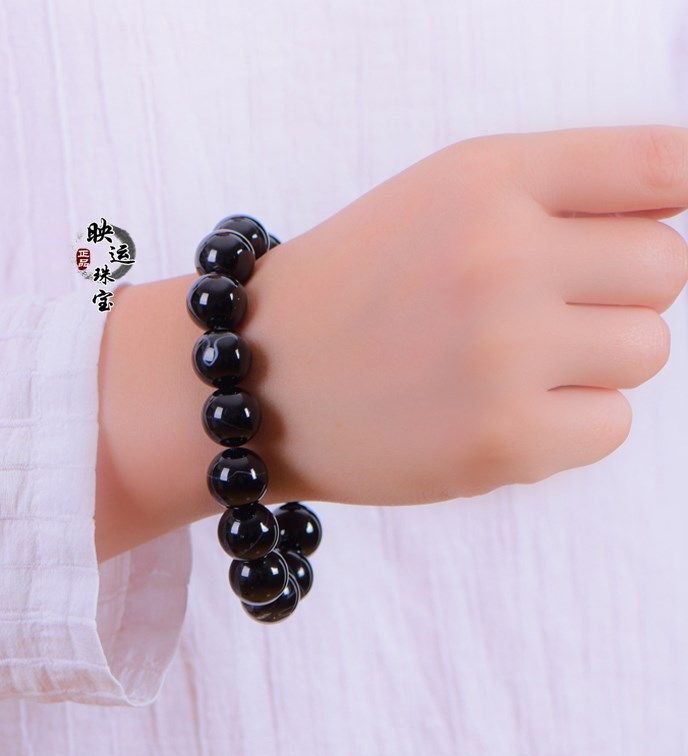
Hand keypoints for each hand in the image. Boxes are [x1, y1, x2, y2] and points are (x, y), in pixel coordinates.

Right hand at [241, 126, 687, 505]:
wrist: (258, 379)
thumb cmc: (353, 289)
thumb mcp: (436, 199)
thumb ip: (552, 194)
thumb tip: (673, 211)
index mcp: (485, 180)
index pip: (661, 165)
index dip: (676, 198)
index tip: (646, 227)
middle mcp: (499, 257)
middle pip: (666, 267)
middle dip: (619, 291)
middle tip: (543, 310)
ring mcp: (502, 353)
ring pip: (648, 350)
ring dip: (594, 362)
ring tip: (510, 366)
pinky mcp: (503, 441)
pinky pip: (612, 426)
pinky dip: (568, 424)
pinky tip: (498, 413)